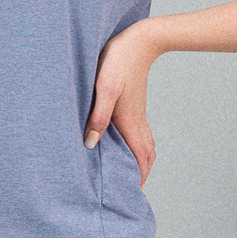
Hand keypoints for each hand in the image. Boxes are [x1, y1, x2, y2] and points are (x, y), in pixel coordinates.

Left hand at [82, 20, 157, 184]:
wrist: (140, 40)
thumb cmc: (119, 61)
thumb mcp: (104, 87)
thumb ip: (98, 116)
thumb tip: (90, 144)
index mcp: (130, 123)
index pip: (140, 160)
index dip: (137, 180)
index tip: (131, 197)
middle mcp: (137, 122)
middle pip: (146, 157)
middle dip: (141, 176)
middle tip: (130, 192)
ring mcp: (138, 114)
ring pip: (145, 146)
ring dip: (140, 163)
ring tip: (129, 175)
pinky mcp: (135, 106)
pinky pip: (140, 135)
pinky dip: (137, 149)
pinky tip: (124, 147)